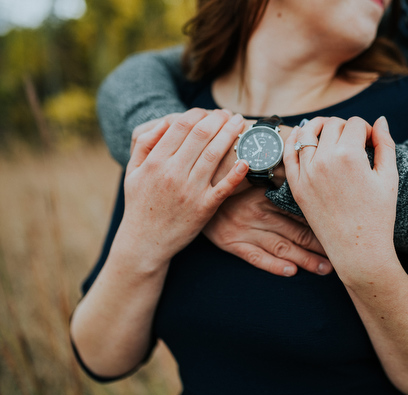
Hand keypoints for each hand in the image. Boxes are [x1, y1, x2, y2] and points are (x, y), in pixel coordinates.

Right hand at [116, 109, 248, 265]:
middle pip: (202, 135)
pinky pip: (225, 186)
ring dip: (231, 135)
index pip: (181, 125)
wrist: (144, 243)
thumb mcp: (132, 172)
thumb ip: (144, 145)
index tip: (209, 111)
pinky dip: (237, 172)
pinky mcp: (204, 208)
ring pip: (215, 155)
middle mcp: (173, 173)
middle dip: (219, 119)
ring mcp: (190, 191)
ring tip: (241, 124)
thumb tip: (165, 122)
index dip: (199, 113)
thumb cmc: (139, 205)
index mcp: (155, 162)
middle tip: (230, 114)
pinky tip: (248, 158)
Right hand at [203, 187, 332, 276]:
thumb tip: (301, 175)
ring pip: (281, 247)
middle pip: (296, 232)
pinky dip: (274, 266)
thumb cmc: (227, 177)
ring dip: (304, 259)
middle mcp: (258, 213)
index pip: (300, 212)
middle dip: (319, 245)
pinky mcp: (231, 243)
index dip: (320, 222)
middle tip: (339, 255)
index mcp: (266, 195)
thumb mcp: (250, 170)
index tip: (338, 229)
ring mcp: (245, 229)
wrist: (193, 188)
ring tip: (324, 269)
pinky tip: (291, 271)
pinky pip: (255, 258)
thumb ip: (275, 174)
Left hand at [284, 116, 398, 272]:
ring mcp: (307, 174)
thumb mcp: (389, 177)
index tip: (371, 142)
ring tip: (330, 133)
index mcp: (349, 155)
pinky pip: (289, 155)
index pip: (356, 123)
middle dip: (346, 128)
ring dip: (319, 127)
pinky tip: (299, 133)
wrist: (358, 250)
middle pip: (332, 125)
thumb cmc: (379, 215)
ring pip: (307, 132)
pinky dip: (293, 140)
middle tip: (355, 142)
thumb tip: (381, 120)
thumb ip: (386, 144)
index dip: (367, 129)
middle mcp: (324, 160)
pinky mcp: (296, 186)